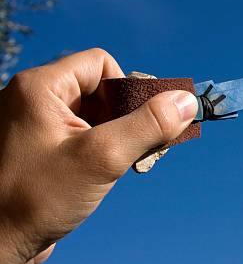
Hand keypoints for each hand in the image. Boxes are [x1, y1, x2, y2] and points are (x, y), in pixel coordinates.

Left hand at [0, 49, 197, 263]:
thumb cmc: (35, 199)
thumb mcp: (102, 158)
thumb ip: (148, 125)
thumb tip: (187, 100)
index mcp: (40, 88)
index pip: (101, 64)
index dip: (127, 90)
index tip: (137, 125)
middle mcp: (34, 100)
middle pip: (99, 90)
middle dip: (126, 117)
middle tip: (135, 149)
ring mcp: (34, 127)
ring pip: (93, 116)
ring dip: (117, 137)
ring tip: (118, 166)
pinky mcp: (39, 152)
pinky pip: (81, 138)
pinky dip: (101, 152)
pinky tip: (102, 177)